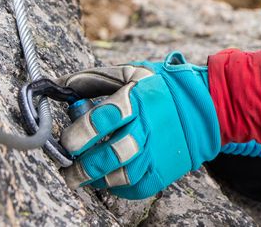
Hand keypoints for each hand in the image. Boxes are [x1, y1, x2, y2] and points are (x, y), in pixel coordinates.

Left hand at [56, 52, 220, 198]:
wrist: (203, 107)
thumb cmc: (158, 86)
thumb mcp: (128, 73)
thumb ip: (91, 79)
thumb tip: (57, 84)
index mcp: (135, 100)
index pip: (101, 122)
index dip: (78, 134)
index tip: (65, 141)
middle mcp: (145, 129)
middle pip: (108, 156)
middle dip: (81, 166)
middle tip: (66, 168)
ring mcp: (156, 153)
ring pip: (120, 176)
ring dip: (94, 180)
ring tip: (78, 178)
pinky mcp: (163, 171)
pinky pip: (135, 188)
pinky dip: (116, 188)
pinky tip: (104, 180)